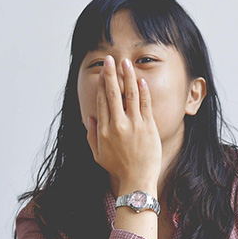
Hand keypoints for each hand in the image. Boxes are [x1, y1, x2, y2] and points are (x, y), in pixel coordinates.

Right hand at [86, 56, 161, 190]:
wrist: (137, 179)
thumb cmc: (118, 168)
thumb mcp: (97, 154)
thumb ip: (91, 135)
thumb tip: (89, 117)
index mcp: (103, 130)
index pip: (101, 101)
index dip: (101, 84)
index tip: (102, 72)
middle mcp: (117, 124)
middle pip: (113, 93)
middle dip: (111, 74)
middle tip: (110, 59)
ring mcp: (133, 125)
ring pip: (130, 95)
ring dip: (127, 77)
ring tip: (125, 63)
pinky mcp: (148, 127)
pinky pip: (145, 105)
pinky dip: (143, 91)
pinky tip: (140, 80)